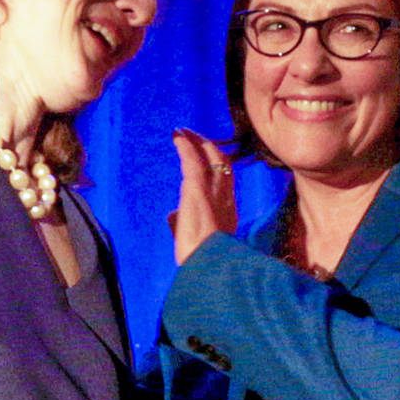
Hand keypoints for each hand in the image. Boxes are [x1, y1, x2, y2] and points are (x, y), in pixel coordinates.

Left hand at [170, 128, 237, 265]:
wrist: (209, 268)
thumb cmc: (203, 262)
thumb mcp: (195, 240)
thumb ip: (183, 224)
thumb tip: (172, 215)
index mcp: (227, 213)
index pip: (225, 182)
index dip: (217, 167)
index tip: (205, 156)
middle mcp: (225, 198)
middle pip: (223, 164)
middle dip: (210, 147)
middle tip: (195, 136)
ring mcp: (213, 191)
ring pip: (211, 157)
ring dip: (197, 141)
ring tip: (184, 131)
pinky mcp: (197, 189)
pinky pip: (192, 160)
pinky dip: (185, 146)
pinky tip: (177, 135)